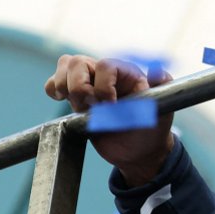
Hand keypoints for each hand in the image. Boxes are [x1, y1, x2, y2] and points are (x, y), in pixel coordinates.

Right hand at [45, 54, 174, 185]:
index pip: (105, 65)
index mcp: (127, 72)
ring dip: (65, 88)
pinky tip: (65, 102)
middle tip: (91, 108)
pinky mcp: (74, 97)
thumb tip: (157, 71)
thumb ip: (160, 91)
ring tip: (81, 108)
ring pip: (65, 66)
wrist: (137, 151)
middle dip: (79, 88)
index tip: (110, 107)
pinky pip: (54, 83)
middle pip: (78, 62)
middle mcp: (106, 74)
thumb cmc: (151, 129)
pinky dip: (53, 90)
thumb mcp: (160, 111)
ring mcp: (89, 83)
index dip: (103, 87)